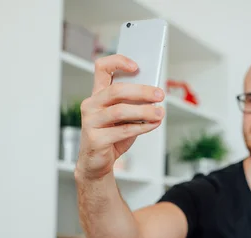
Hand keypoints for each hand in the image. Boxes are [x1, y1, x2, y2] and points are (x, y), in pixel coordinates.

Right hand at [76, 54, 164, 180]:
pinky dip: (141, 127)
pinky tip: (153, 125)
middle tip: (160, 95)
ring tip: (160, 113)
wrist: (97, 163)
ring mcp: (90, 122)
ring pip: (120, 111)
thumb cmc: (112, 137)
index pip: (102, 68)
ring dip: (144, 111)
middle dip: (141, 91)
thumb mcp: (124, 118)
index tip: (137, 66)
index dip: (118, 62)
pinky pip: (122, 130)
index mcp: (97, 94)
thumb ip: (133, 104)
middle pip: (116, 90)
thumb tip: (155, 95)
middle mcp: (91, 105)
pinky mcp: (95, 139)